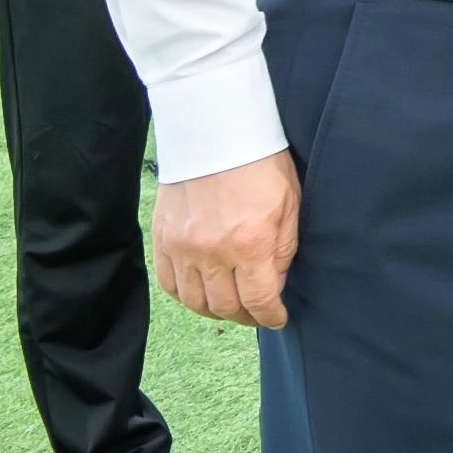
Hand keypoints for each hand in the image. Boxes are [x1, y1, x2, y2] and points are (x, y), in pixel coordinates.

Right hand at [153, 149, 298, 327]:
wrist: (216, 133)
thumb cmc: (261, 164)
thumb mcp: (290, 204)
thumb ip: (283, 250)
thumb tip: (275, 284)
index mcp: (249, 244)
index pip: (258, 300)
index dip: (270, 316)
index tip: (278, 319)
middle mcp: (212, 252)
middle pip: (225, 306)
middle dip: (246, 315)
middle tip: (257, 312)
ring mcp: (182, 248)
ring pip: (195, 301)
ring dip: (215, 309)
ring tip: (231, 305)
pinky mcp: (162, 240)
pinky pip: (169, 284)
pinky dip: (186, 296)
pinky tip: (202, 292)